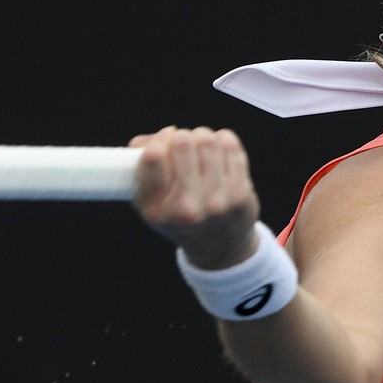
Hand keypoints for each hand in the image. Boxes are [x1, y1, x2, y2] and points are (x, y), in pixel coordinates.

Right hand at [129, 126, 260, 268]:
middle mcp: (186, 209)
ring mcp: (215, 202)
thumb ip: (142, 164)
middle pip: (182, 143)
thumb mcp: (149, 200)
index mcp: (156, 210)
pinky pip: (229, 145)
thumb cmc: (178, 213)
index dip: (157, 141)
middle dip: (181, 136)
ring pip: (207, 140)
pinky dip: (223, 140)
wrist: (217, 246)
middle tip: (183, 144)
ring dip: (202, 136)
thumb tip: (159, 135)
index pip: (153, 157)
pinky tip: (219, 150)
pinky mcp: (240, 195)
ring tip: (200, 146)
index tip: (163, 143)